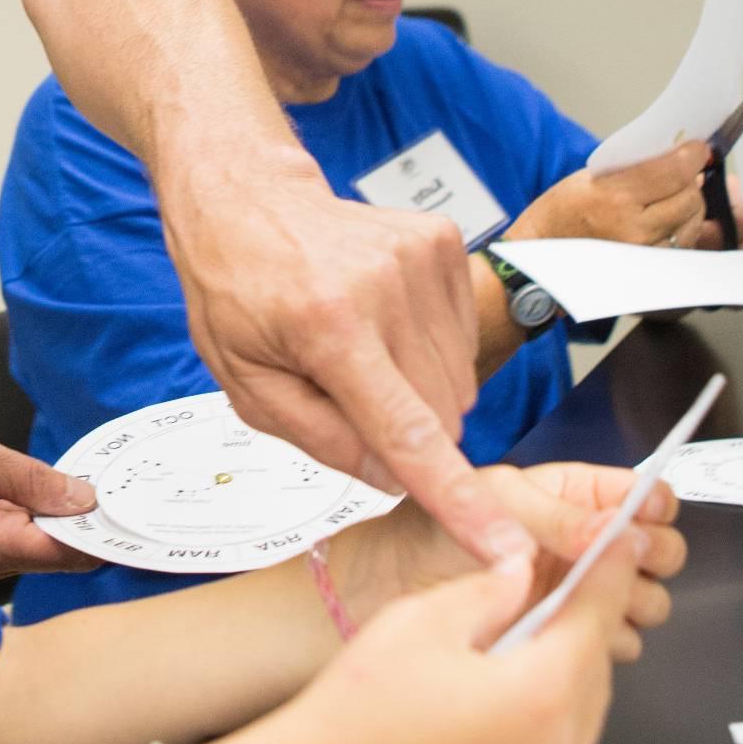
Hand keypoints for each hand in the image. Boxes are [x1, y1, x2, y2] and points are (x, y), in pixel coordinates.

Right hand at [0, 401, 99, 587]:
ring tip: (67, 480)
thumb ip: (30, 479)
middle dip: (80, 521)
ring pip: (31, 546)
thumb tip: (83, 499)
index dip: (102, 531)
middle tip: (107, 484)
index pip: (65, 553)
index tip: (131, 510)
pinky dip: (24, 517)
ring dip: (50, 517)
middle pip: (52, 554)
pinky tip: (28, 490)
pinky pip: (7, 540)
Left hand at [163, 150, 512, 563]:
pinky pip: (462, 336)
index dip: (458, 498)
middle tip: (345, 390)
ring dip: (416, 387)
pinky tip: (380, 319)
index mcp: (326, 327)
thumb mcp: (244, 382)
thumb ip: (318, 439)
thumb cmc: (236, 287)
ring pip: (458, 379)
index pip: (407, 432)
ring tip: (356, 345)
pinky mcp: (443, 241)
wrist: (247, 196)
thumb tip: (393, 479)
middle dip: (405, 430)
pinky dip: (427, 347)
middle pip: (440, 414)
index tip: (506, 547)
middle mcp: (383, 287)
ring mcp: (420, 257)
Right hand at [255, 540, 635, 743]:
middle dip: (573, 635)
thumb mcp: (418, 622)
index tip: (623, 545)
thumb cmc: (352, 721)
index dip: (610, 573)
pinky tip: (477, 728)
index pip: (595, 617)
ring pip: (573, 730)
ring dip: (552, 692)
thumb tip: (524, 575)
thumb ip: (489, 591)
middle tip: (539, 604)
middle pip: (591, 677)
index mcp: (538, 697)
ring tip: (493, 670)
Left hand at [331, 460, 684, 663]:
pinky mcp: (561, 632)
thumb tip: (616, 528)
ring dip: (634, 599)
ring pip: (642, 596)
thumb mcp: (492, 504)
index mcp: (565, 493)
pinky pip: (613, 639)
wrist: (381, 592)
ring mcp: (571, 589)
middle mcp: (576, 541)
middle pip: (653, 548)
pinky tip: (579, 628)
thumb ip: (559, 517)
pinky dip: (609, 637)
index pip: (636, 493)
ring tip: (599, 596)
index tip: (648, 518)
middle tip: (629, 561)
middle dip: (651, 555)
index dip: (651, 506)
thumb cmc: (422, 533)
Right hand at [512, 141, 710, 250]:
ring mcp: (644, 255)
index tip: (698, 149)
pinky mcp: (650, 271)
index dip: (693, 155)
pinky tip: (668, 220)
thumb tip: (683, 159)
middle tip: (682, 173)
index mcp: (616, 197)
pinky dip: (682, 228)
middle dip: (691, 181)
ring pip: (691, 222)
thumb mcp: (593, 176)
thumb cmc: (563, 210)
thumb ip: (638, 166)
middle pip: (689, 198)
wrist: (543, 253)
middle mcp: (634, 229)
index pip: (674, 171)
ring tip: (672, 197)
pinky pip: (683, 245)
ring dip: (688, 206)